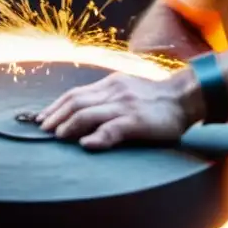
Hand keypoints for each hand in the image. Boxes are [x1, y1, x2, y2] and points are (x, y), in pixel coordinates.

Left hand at [35, 70, 201, 149]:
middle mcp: (114, 92)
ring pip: (88, 114)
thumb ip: (108, 98)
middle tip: (42, 130)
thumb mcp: (129, 90)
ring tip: (56, 137)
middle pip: (76, 102)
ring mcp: (125, 106)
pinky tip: (86, 144)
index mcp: (111, 84)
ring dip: (68, 126)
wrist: (186, 97)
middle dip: (55, 116)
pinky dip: (97, 137)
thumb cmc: (157, 99)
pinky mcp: (137, 121)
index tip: (42, 118)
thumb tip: (84, 110)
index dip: (56, 106)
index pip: (75, 94)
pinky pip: (112, 129)